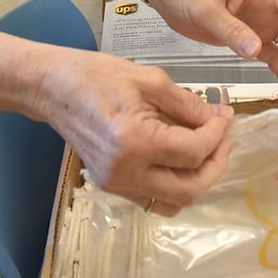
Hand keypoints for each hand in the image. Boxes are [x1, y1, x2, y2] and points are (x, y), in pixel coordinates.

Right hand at [37, 46, 234, 215]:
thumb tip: (217, 120)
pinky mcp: (112, 187)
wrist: (54, 89)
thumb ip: (188, 105)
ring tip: (206, 150)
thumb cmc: (97, 76)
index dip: (217, 134)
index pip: (193, 152)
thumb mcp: (150, 80)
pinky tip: (180, 158)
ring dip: (198, 179)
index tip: (224, 115)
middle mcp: (126, 172)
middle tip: (224, 138)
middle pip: (190, 188)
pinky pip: (154, 198)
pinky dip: (175, 184)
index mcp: (135, 143)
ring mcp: (117, 184)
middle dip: (216, 163)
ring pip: (174, 201)